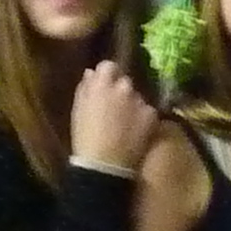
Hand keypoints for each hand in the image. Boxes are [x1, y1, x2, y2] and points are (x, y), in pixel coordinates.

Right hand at [68, 60, 161, 176]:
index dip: (107, 75)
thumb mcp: (78, 110)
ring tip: (125, 124)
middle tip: (114, 109)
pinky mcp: (152, 115)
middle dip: (120, 91)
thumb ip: (86, 88)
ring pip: (137, 97)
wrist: (105, 165)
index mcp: (102, 84)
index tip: (104, 85)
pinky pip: (148, 111)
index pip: (108, 66)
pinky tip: (136, 131)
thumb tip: (91, 73)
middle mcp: (124, 87)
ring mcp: (140, 100)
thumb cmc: (85, 138)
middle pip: (124, 82)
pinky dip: (143, 118)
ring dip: (133, 105)